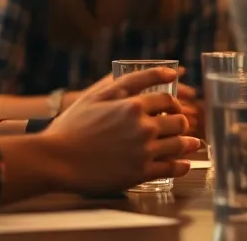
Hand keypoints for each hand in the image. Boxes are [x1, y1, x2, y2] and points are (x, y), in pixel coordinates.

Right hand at [43, 67, 200, 193]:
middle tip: (178, 126)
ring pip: (179, 145)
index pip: (169, 101)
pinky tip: (183, 164)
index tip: (172, 108)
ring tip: (190, 144)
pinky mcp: (140, 173)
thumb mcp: (99, 94)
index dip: (174, 104)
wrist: (56, 159)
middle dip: (181, 123)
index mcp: (134, 105)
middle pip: (179, 122)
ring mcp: (143, 152)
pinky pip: (171, 169)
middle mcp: (143, 127)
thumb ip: (133, 80)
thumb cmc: (73, 125)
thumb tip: (170, 72)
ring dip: (188, 144)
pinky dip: (181, 166)